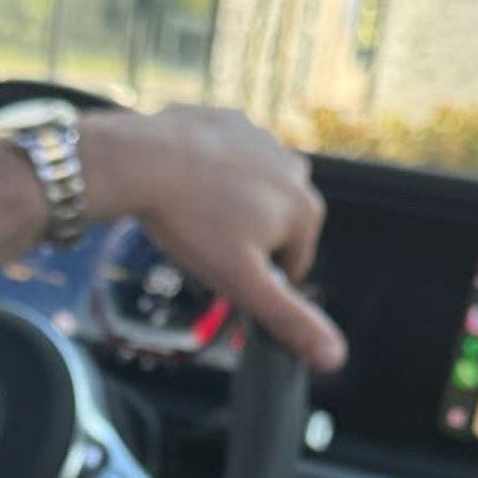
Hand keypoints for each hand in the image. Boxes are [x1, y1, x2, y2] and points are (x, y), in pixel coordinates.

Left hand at [80, 105, 346, 370]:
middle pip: (272, 225)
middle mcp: (297, 168)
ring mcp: (265, 138)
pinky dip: (210, 170)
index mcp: (306, 210)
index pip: (291, 264)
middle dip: (244, 237)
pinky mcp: (233, 119)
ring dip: (228, 202)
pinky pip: (228, 158)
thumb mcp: (243, 282)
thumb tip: (336, 357)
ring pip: (251, 191)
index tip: (222, 262)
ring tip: (192, 209)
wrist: (141, 160)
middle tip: (204, 236)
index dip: (253, 274)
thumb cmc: (193, 223)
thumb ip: (289, 319)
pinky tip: (184, 178)